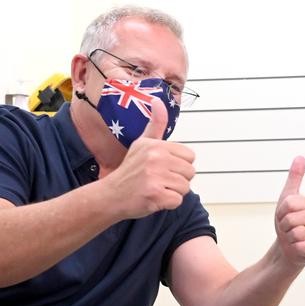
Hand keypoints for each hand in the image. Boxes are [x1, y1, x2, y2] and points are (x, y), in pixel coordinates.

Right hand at [103, 97, 195, 218]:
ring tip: (156, 188)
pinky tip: (154, 198)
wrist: (111, 195)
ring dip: (173, 192)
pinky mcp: (155, 194)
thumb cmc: (131, 170)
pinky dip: (168, 203)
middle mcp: (155, 157)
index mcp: (156, 145)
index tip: (163, 167)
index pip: (190, 156)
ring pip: (185, 187)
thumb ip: (155, 124)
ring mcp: (155, 176)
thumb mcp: (142, 143)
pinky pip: (177, 201)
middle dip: (178, 180)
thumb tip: (158, 99)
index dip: (179, 165)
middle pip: (190, 172)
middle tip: (159, 180)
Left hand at [274, 156, 304, 266]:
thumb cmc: (288, 223)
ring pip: (294, 233)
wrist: (288, 247)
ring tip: (294, 237)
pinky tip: (299, 247)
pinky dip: (295, 248)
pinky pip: (299, 246)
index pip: (287, 204)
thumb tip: (300, 157)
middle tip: (289, 228)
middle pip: (289, 219)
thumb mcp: (288, 198)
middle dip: (284, 226)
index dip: (281, 212)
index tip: (285, 216)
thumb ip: (295, 178)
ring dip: (289, 238)